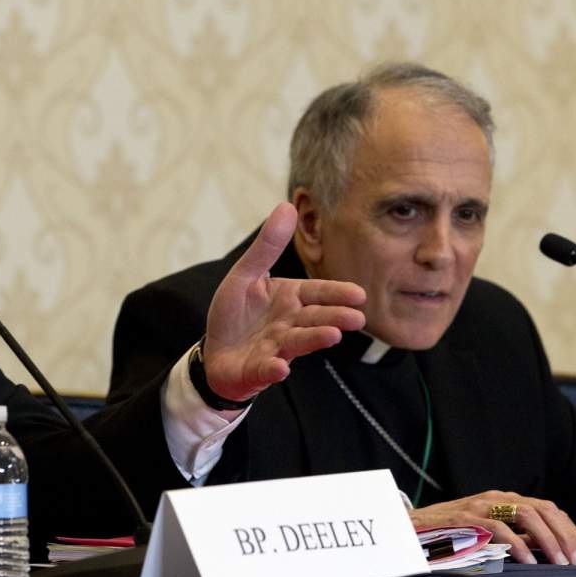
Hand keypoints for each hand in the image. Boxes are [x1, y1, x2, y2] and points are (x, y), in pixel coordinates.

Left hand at [202, 202, 365, 401]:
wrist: (216, 355)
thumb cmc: (235, 314)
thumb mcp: (245, 275)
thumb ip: (266, 247)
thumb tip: (287, 206)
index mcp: (288, 298)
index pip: (316, 293)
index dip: (336, 293)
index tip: (358, 294)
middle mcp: (288, 323)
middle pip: (314, 318)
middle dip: (334, 317)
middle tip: (356, 318)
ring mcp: (275, 348)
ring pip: (297, 343)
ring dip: (314, 339)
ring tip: (332, 335)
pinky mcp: (258, 370)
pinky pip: (266, 370)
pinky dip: (273, 369)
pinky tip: (281, 368)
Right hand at [409, 490, 575, 564]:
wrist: (411, 527)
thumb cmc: (452, 532)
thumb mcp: (491, 531)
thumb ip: (521, 536)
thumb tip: (560, 545)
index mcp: (504, 500)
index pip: (547, 508)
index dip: (569, 528)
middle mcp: (495, 498)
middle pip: (542, 508)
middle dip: (565, 534)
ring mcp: (480, 506)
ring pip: (525, 514)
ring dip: (548, 540)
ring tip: (559, 561)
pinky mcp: (466, 519)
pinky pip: (498, 528)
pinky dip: (516, 544)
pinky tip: (527, 560)